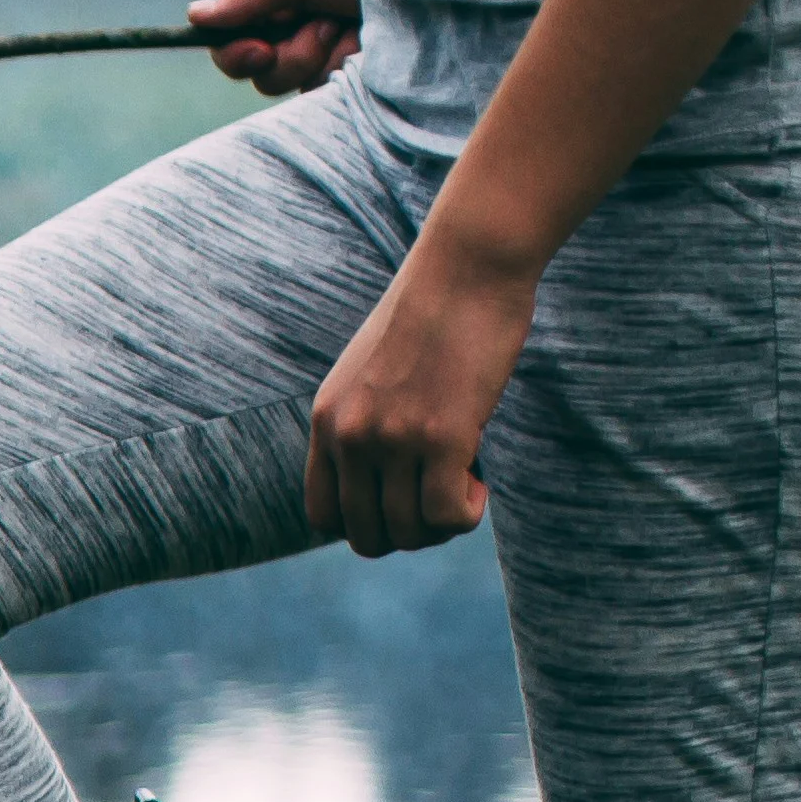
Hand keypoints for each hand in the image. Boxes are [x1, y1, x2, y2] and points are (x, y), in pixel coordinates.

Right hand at [192, 0, 364, 95]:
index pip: (231, 49)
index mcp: (280, 16)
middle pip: (259, 77)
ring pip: (292, 88)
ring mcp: (325, 69)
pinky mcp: (348, 90)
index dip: (235, 55)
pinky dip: (343, 74)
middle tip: (325, 27)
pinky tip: (367, 53)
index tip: (260, 49)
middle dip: (291, 54)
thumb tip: (193, 15)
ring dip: (322, 58)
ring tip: (354, 31)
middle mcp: (297, 44)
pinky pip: (322, 98)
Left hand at [304, 235, 537, 555]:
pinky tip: (479, 482)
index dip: (364, 523)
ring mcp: (391, 438)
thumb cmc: (433, 315)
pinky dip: (466, 514)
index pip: (322, 516)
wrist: (467, 266)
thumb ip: (364, 420)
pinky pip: (446, 515)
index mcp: (326, 421)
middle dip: (409, 533)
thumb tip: (386, 478)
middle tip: (442, 497)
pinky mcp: (441, 435)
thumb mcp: (371, 372)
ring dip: (443, 524)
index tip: (400, 500)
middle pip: (366, 535)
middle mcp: (350, 435)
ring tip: (464, 481)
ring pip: (409, 533)